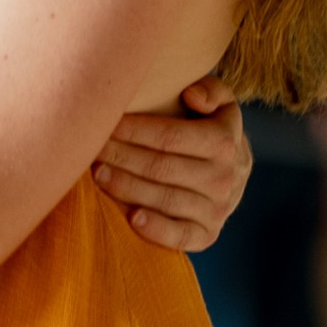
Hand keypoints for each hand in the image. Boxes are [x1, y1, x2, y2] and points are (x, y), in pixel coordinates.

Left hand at [91, 79, 252, 251]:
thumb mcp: (221, 104)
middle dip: (122, 156)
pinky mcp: (208, 235)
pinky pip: (181, 236)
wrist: (234, 174)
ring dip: (127, 187)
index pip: (170, 137)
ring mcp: (217, 209)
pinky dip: (156, 229)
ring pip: (165, 199)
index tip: (106, 123)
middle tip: (91, 148)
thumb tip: (190, 95)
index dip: (134, 130)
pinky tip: (132, 218)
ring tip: (98, 173)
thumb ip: (211, 90)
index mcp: (225, 142)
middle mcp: (224, 177)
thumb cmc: (211, 130)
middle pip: (161, 167)